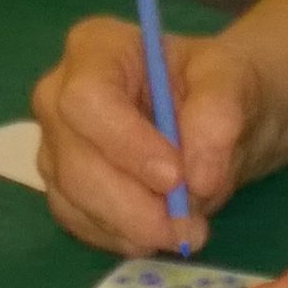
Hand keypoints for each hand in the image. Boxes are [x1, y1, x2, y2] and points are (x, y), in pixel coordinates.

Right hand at [32, 17, 265, 257]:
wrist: (212, 117)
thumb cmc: (214, 85)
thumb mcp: (232, 79)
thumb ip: (219, 113)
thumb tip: (198, 176)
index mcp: (94, 49)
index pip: (88, 99)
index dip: (127, 144)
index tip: (176, 177)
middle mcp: (58, 95)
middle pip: (75, 160)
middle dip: (133, 204)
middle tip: (189, 226)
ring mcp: (54, 145)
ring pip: (74, 200)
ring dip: (134, 227)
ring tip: (188, 229)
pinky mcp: (62, 188)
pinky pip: (80, 224)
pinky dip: (123, 238)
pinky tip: (161, 231)